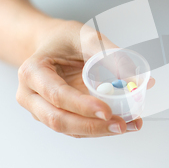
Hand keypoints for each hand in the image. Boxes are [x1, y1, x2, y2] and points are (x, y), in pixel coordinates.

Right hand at [16, 20, 151, 136]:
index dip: (82, 106)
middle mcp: (31, 95)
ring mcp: (41, 110)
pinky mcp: (57, 117)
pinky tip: (124, 123)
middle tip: (121, 124)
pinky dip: (101, 128)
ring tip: (130, 124)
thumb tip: (137, 79)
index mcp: (32, 72)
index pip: (57, 95)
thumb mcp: (85, 36)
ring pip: (70, 129)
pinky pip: (78, 129)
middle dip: (93, 126)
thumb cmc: (64, 39)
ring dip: (101, 131)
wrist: (51, 45)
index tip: (107, 111)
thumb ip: (109, 55)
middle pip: (59, 120)